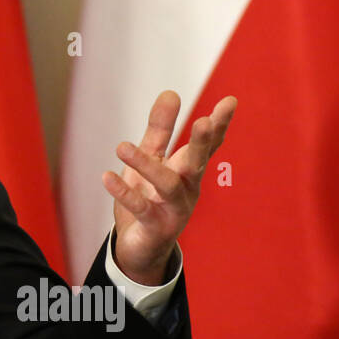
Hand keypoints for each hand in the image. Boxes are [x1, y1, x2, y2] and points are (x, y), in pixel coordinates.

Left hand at [102, 91, 236, 284]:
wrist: (140, 246)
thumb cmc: (150, 195)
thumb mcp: (153, 157)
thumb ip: (161, 128)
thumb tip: (171, 92)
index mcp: (189, 169)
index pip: (208, 144)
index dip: (219, 125)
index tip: (230, 101)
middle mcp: (188, 188)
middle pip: (197, 163)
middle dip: (202, 143)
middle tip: (204, 121)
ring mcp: (174, 209)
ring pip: (167, 185)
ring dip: (146, 165)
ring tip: (121, 146)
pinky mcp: (156, 227)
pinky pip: (140, 208)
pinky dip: (124, 192)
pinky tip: (108, 177)